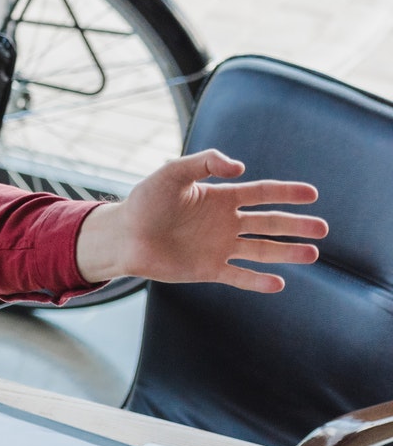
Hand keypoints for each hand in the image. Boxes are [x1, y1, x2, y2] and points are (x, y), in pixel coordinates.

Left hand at [74, 149, 325, 292]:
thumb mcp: (173, 173)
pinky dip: (257, 281)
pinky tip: (278, 282)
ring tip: (312, 253)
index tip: (312, 194)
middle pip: (268, 223)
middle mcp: (224, 223)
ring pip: (261, 250)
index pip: (261, 193)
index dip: (286, 193)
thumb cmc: (145, 201)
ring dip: (286, 252)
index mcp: (219, 198)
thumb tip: (240, 168)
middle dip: (295, 225)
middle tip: (322, 228)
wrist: (122, 236)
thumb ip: (205, 162)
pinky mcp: (208, 269)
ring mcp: (219, 247)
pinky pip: (239, 276)